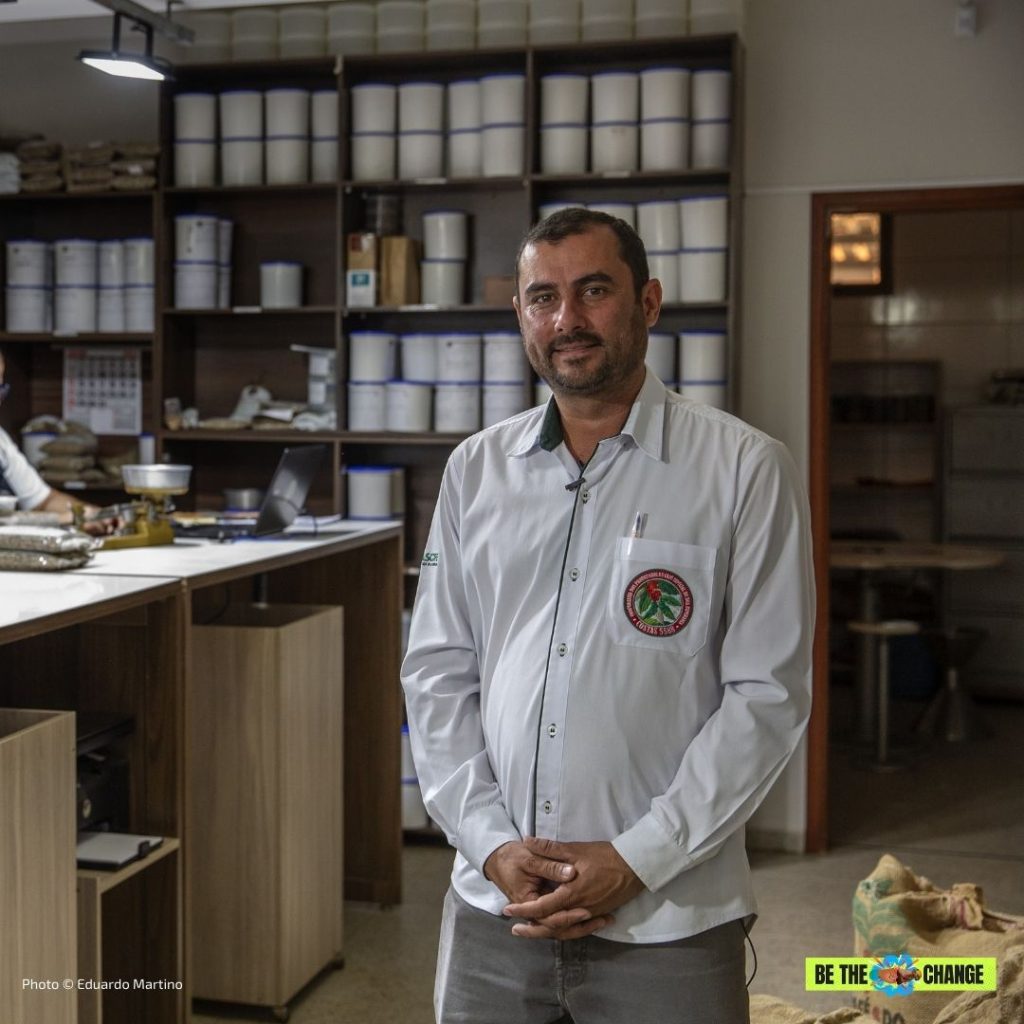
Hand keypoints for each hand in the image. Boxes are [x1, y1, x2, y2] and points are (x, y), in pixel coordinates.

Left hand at [502, 837, 645, 939]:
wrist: (635, 866)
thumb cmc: (604, 856)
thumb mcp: (575, 849)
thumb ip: (550, 848)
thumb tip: (528, 841)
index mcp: (571, 894)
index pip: (542, 907)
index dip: (523, 909)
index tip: (508, 910)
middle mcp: (579, 908)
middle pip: (551, 926)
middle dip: (532, 929)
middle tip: (515, 930)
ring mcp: (590, 913)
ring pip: (565, 930)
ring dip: (547, 932)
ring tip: (534, 930)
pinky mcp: (598, 913)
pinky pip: (578, 928)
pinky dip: (566, 930)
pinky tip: (560, 928)